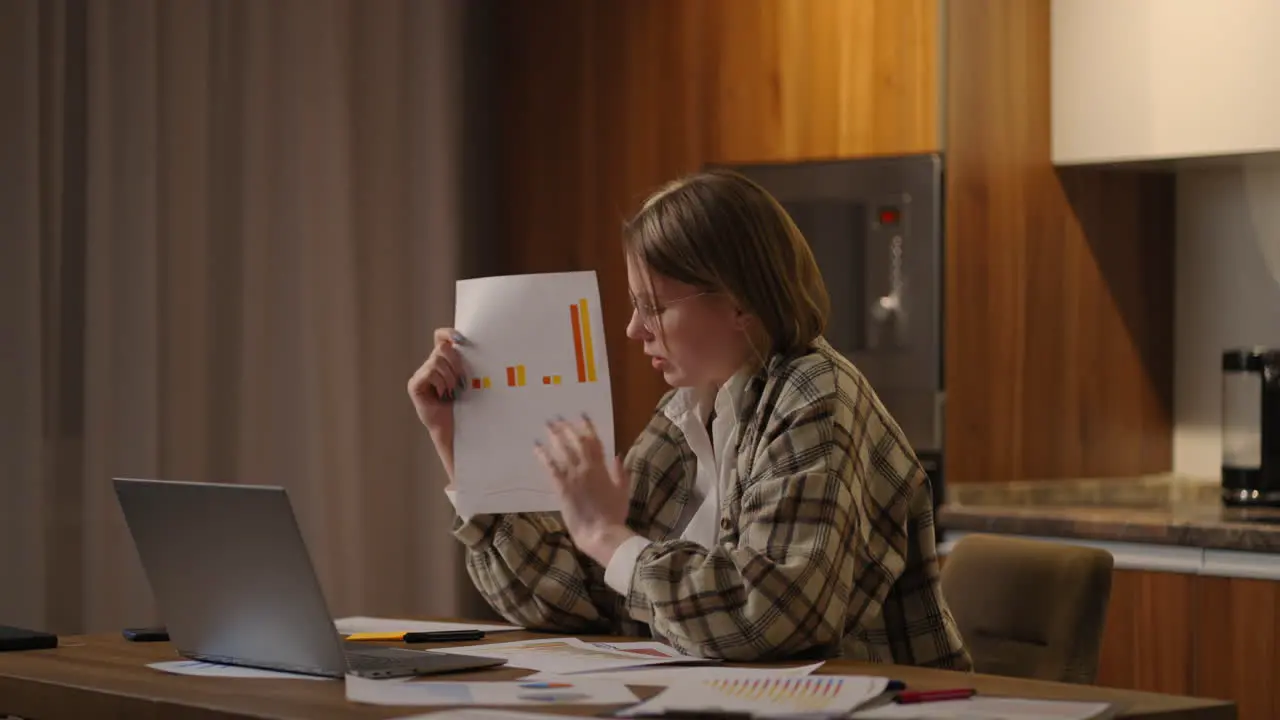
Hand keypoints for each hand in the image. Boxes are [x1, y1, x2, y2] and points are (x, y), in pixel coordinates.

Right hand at [407, 328, 466, 476]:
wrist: (455, 427)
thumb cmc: (464, 404)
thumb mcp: (467, 378)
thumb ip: (465, 361)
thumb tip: (469, 345)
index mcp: (442, 361)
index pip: (441, 337)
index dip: (448, 333)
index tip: (461, 339)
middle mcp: (429, 365)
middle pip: (441, 348)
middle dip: (456, 362)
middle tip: (462, 380)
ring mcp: (420, 375)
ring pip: (436, 360)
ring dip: (450, 376)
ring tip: (454, 390)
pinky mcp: (415, 384)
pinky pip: (429, 372)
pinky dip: (440, 382)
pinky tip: (444, 393)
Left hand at [534, 415, 635, 565]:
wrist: (600, 532)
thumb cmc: (614, 514)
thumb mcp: (623, 492)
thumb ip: (621, 473)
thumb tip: (618, 455)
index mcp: (602, 468)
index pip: (594, 441)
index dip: (588, 427)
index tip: (582, 415)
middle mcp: (586, 468)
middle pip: (576, 442)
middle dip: (567, 428)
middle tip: (558, 418)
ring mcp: (573, 477)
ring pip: (562, 451)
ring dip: (555, 436)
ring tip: (547, 426)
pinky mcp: (561, 488)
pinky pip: (551, 468)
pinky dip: (543, 456)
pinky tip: (536, 447)